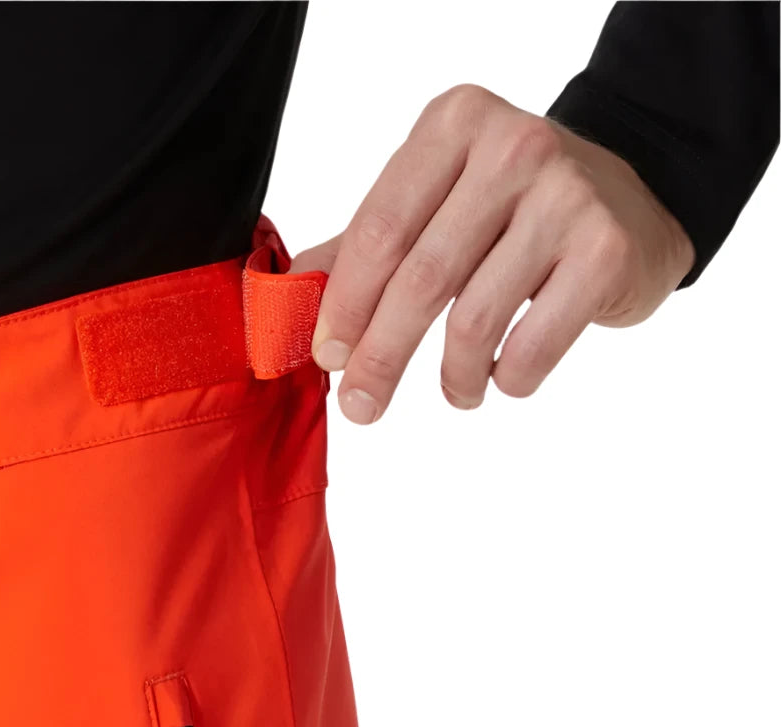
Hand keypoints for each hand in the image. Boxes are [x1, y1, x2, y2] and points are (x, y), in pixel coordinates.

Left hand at [289, 84, 694, 424]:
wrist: (633, 200)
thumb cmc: (516, 206)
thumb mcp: (437, 202)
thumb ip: (366, 243)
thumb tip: (291, 297)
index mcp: (453, 125)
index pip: (379, 229)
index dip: (345, 304)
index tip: (329, 357)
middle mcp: (513, 148)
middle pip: (421, 277)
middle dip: (381, 356)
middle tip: (362, 404)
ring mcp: (566, 197)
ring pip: (474, 319)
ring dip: (453, 377)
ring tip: (456, 392)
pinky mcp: (606, 251)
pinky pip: (533, 344)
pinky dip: (508, 378)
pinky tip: (504, 377)